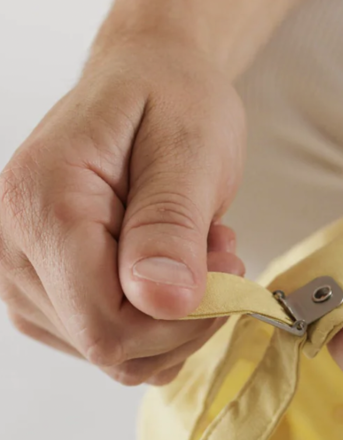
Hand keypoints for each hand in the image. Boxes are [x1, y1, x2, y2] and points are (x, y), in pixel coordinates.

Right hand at [0, 42, 245, 385]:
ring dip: (176, 320)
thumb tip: (162, 301)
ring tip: (194, 248)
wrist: (149, 82)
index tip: (225, 263)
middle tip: (217, 249)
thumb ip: (171, 227)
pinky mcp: (48, 299)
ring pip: (117, 357)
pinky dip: (159, 324)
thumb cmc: (169, 101)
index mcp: (41, 206)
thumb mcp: (189, 151)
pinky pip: (115, 348)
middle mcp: (15, 250)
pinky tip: (173, 270)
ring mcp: (25, 280)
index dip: (183, 320)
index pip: (107, 327)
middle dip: (185, 317)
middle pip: (111, 348)